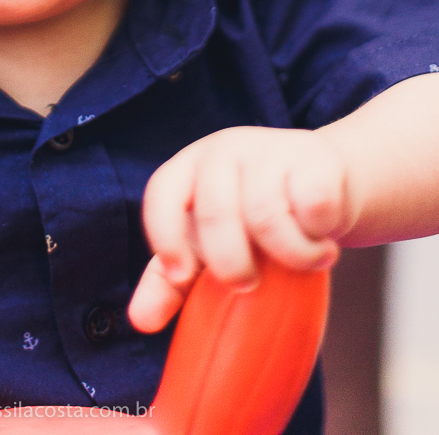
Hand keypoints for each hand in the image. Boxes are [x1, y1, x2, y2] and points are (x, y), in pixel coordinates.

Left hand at [129, 127, 352, 332]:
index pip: (162, 193)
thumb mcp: (210, 243)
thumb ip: (171, 280)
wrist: (327, 183)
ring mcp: (270, 149)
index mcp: (190, 167)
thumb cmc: (256, 218)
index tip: (181, 276)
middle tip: (250, 284)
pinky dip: (318, 236)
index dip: (165, 237)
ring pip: (266, 212)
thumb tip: (141, 320)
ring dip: (288, 254)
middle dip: (231, 262)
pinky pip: (313, 205)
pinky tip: (323, 241)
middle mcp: (225, 150)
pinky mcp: (316, 156)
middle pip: (216, 211)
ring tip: (302, 264)